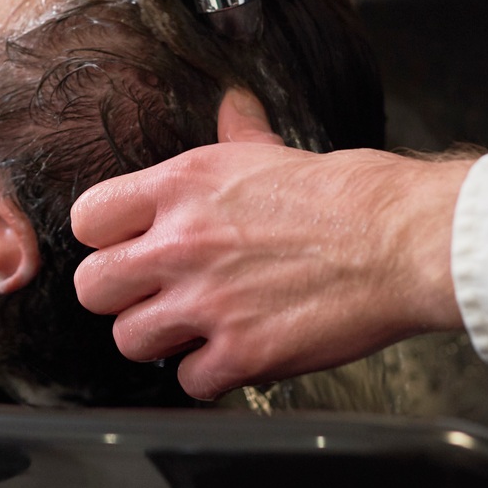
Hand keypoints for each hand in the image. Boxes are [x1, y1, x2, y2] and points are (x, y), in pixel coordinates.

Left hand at [70, 91, 471, 399]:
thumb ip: (239, 134)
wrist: (400, 240)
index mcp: (182, 186)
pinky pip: (189, 381)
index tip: (126, 247)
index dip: (104, 238)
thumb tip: (232, 105)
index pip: (87, 218)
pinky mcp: (242, 352)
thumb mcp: (274, 152)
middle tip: (153, 295)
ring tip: (194, 328)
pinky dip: (210, 375)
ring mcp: (208, 301)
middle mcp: (182, 243)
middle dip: (119, 296)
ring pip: (129, 340)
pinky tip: (233, 354)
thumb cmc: (348, 195)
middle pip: (91, 288)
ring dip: (159, 340)